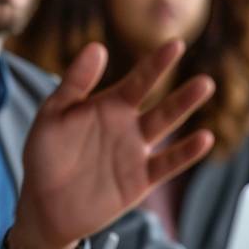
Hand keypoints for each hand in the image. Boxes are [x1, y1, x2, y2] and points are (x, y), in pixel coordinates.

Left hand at [11, 41, 214, 248]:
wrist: (42, 204)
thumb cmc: (45, 155)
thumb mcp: (53, 114)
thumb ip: (74, 82)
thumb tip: (97, 47)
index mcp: (108, 106)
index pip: (138, 81)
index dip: (156, 64)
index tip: (176, 44)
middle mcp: (128, 127)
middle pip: (161, 106)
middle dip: (183, 94)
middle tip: (205, 81)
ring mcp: (136, 153)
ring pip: (166, 129)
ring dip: (186, 112)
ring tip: (205, 94)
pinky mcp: (139, 180)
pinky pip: (166, 163)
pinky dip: (185, 153)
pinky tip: (204, 138)